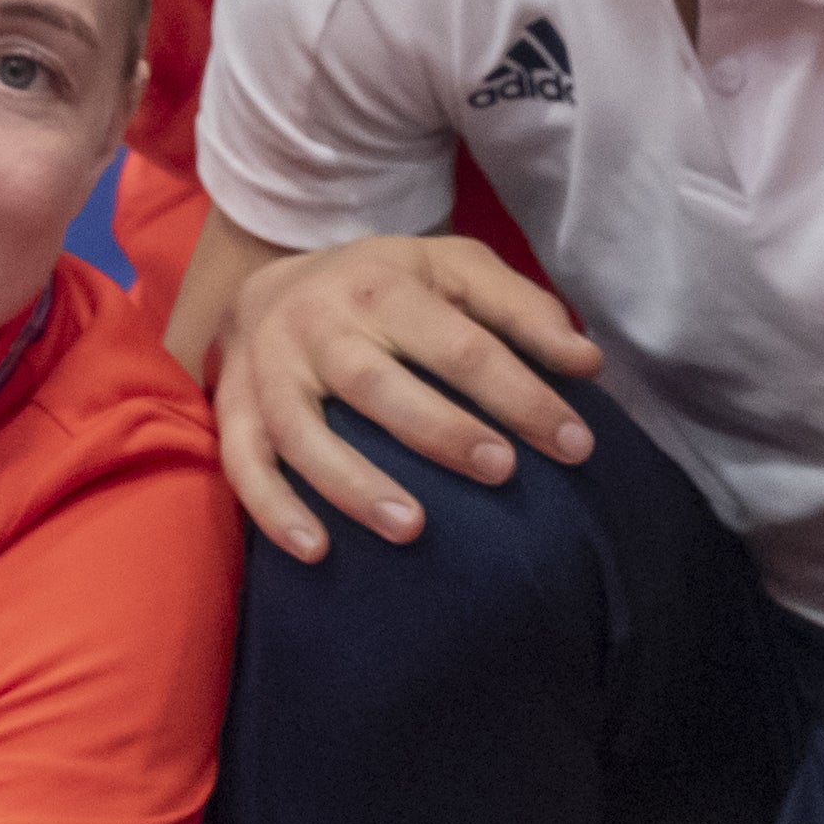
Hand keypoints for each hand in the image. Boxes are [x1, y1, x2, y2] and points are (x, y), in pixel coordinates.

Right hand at [216, 236, 603, 559]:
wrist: (270, 281)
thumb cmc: (386, 286)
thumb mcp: (455, 271)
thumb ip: (523, 310)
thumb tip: (590, 364)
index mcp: (383, 286)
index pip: (461, 344)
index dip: (520, 394)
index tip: (574, 444)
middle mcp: (320, 325)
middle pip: (379, 383)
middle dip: (442, 432)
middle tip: (502, 473)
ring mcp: (269, 370)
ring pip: (304, 432)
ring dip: (355, 484)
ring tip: (413, 530)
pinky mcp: (233, 410)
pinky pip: (244, 465)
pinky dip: (274, 509)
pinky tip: (315, 552)